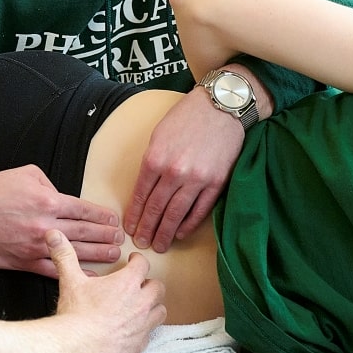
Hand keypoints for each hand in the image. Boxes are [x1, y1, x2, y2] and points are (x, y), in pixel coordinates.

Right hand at [0, 165, 123, 276]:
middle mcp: (46, 224)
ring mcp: (36, 246)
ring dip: (98, 254)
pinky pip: (55, 271)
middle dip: (106, 237)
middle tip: (120, 240)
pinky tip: (90, 277)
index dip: (103, 217)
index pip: (85, 210)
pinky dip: (75, 274)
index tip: (114, 221)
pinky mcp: (24, 262)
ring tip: (113, 256)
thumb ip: (50, 184)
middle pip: (86, 233)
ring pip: (76, 253)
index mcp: (48, 200)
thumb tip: (63, 196)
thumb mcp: (26, 174)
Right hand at [47, 230, 164, 352]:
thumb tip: (54, 235)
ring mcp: (142, 325)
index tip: (133, 261)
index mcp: (127, 284)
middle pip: (158, 288)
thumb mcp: (70, 280)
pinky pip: (150, 335)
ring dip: (153, 308)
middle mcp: (140, 303)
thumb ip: (65, 255)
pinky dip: (144, 331)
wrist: (76, 349)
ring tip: (143, 307)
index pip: (143, 265)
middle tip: (140, 285)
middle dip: (150, 284)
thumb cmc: (76, 315)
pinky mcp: (139, 345)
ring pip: (160, 312)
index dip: (138, 261)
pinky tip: (134, 331)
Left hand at [126, 85, 245, 252]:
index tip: (131, 228)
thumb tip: (144, 189)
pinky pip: (199, 210)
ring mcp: (197, 180)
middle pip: (157, 208)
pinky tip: (180, 233)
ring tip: (159, 245)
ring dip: (165, 233)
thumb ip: (151, 162)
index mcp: (155, 159)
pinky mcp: (216, 183)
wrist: (221, 107)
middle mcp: (174, 172)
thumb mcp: (159, 135)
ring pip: (176, 214)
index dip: (135, 214)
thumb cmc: (187, 117)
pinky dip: (188, 224)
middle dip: (147, 229)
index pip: (141, 195)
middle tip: (142, 243)